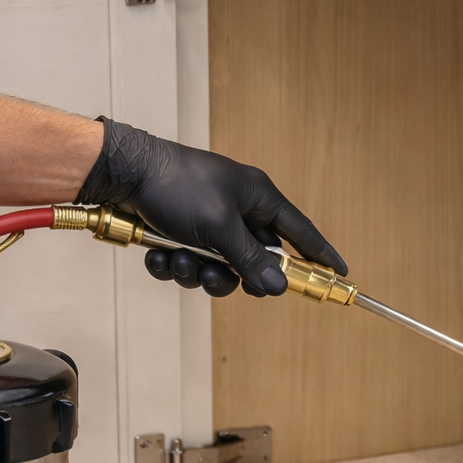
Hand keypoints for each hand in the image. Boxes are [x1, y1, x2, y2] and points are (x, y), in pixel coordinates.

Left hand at [76, 118, 345, 296]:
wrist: (124, 174)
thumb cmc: (178, 186)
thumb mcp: (219, 226)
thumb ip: (249, 259)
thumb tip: (278, 288)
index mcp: (256, 198)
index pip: (299, 231)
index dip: (318, 253)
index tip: (339, 273)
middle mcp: (235, 209)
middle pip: (252, 260)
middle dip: (230, 275)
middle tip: (218, 277)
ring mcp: (206, 221)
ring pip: (216, 267)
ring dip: (195, 272)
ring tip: (177, 259)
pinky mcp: (177, 230)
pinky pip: (186, 262)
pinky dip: (171, 263)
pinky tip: (157, 254)